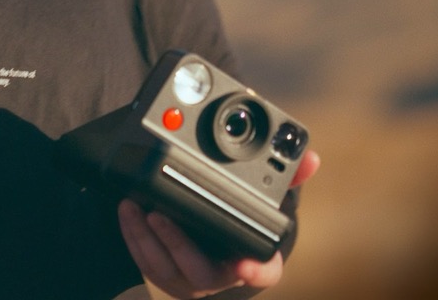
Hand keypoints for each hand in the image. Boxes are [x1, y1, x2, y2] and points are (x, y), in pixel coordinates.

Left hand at [118, 149, 319, 297]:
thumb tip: (311, 158)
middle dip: (177, 244)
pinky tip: (126, 213)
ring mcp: (190, 279)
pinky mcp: (165, 275)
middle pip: (201, 272)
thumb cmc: (240, 220)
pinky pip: (146, 263)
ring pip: (166, 269)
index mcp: (251, 259)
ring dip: (145, 238)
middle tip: (159, 214)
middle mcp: (221, 274)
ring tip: (133, 206)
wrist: (214, 243)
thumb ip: (286, 179)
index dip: (256, 270)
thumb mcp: (264, 200)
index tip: (244, 264)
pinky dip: (133, 239)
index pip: (263, 271)